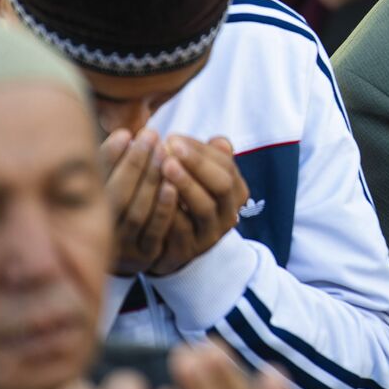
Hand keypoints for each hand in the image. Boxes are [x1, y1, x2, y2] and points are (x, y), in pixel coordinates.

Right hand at [104, 128, 179, 276]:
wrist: (127, 252)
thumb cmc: (120, 204)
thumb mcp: (109, 183)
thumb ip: (110, 163)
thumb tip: (125, 132)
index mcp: (84, 210)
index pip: (96, 181)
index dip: (109, 156)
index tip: (124, 133)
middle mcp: (100, 231)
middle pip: (117, 195)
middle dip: (135, 163)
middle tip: (151, 135)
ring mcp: (123, 246)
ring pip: (136, 212)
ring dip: (151, 181)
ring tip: (163, 153)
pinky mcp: (146, 256)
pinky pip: (155, 231)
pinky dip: (164, 208)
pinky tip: (172, 185)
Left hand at [149, 136, 246, 275]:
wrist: (170, 248)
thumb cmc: (183, 201)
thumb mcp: (199, 178)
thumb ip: (207, 158)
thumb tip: (219, 142)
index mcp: (235, 192)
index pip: (226, 165)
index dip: (200, 150)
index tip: (173, 137)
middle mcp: (228, 214)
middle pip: (221, 185)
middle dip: (197, 163)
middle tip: (169, 146)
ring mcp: (210, 235)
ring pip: (203, 207)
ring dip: (185, 184)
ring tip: (163, 165)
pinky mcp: (189, 251)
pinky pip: (180, 231)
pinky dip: (169, 210)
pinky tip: (153, 194)